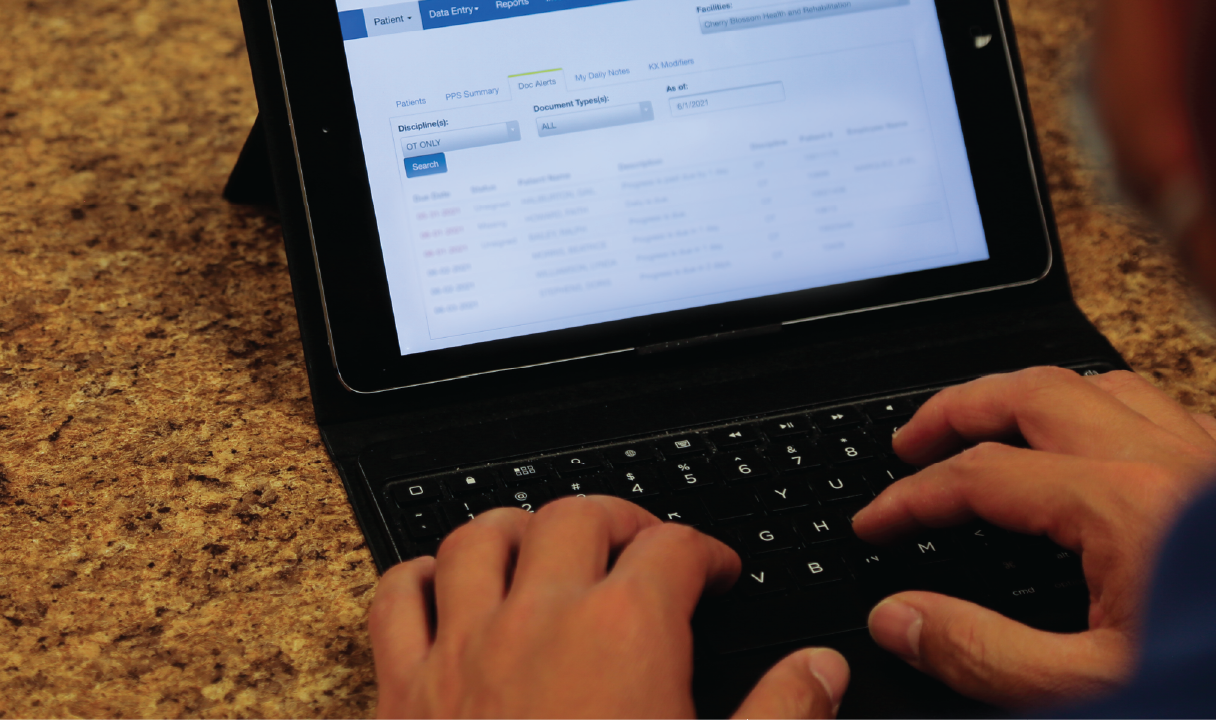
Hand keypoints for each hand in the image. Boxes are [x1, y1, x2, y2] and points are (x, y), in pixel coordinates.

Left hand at [370, 495, 849, 719]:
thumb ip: (781, 716)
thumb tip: (819, 669)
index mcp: (625, 636)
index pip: (674, 548)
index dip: (708, 551)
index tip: (718, 571)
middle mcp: (540, 623)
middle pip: (576, 516)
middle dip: (619, 519)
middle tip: (643, 545)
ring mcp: (463, 651)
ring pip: (480, 537)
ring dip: (518, 526)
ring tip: (546, 542)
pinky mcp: (404, 694)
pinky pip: (396, 599)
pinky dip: (419, 576)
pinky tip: (444, 585)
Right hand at [851, 366, 1215, 708]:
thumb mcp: (1092, 689)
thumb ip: (981, 653)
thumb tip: (900, 617)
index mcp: (1121, 506)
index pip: (982, 476)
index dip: (913, 497)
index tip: (875, 522)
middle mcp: (1163, 459)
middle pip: (1030, 392)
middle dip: (957, 407)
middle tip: (909, 439)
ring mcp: (1205, 454)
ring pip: (1092, 380)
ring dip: (1024, 392)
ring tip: (984, 421)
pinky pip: (1151, 399)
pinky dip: (1094, 401)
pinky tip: (1085, 432)